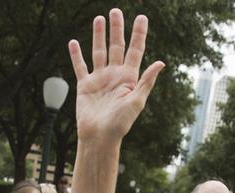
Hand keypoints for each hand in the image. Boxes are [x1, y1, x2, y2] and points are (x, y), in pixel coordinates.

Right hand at [68, 9, 164, 142]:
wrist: (99, 137)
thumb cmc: (120, 124)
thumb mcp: (136, 102)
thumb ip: (146, 81)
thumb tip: (160, 62)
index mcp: (129, 78)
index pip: (135, 50)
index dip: (139, 34)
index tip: (141, 17)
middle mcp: (114, 75)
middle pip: (116, 46)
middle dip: (117, 29)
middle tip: (116, 11)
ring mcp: (99, 79)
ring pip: (98, 52)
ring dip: (99, 35)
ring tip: (99, 19)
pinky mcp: (84, 86)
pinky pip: (80, 67)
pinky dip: (76, 55)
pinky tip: (74, 42)